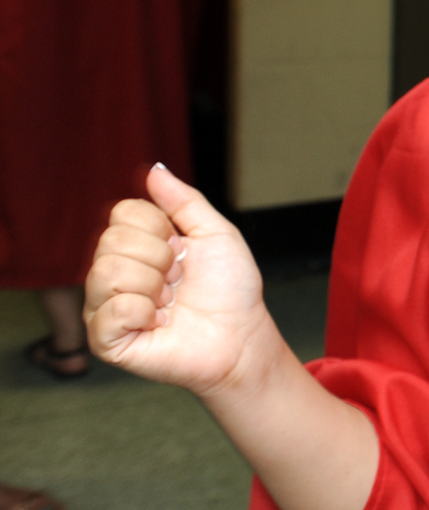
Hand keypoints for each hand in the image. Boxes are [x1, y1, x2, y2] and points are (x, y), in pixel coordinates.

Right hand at [85, 165, 281, 396]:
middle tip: (179, 280)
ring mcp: (106, 306)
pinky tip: (158, 322)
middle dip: (160, 258)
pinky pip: (112, 309)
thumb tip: (154, 169)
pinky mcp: (106, 340)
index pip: (123, 212)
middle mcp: (115, 272)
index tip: (184, 250)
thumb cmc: (231, 289)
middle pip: (112, 239)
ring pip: (107, 271)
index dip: (161, 228)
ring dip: (153, 285)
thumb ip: (183, 201)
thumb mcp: (215, 233)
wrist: (241, 337)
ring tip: (169, 302)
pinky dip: (145, 313)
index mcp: (137, 245)